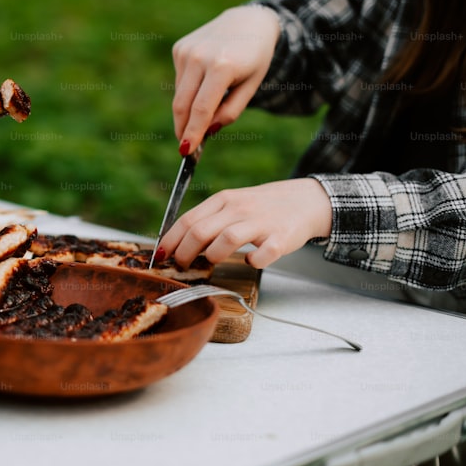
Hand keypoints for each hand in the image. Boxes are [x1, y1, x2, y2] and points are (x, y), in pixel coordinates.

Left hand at [157, 178, 332, 268]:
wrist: (305, 201)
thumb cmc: (261, 207)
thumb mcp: (232, 204)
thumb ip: (209, 220)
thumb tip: (178, 243)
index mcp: (223, 199)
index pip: (188, 220)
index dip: (170, 240)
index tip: (160, 255)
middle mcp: (239, 208)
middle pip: (201, 231)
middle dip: (184, 252)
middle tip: (180, 265)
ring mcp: (261, 223)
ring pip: (227, 239)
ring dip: (213, 255)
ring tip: (211, 261)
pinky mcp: (281, 238)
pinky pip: (263, 254)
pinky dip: (253, 260)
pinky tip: (250, 260)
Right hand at [172, 6, 280, 153]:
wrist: (248, 21)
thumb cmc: (254, 58)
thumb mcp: (252, 86)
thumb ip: (231, 111)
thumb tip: (207, 130)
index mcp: (222, 66)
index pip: (201, 109)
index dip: (192, 133)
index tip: (186, 152)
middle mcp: (199, 57)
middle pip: (182, 104)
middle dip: (182, 127)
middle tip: (186, 145)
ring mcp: (186, 51)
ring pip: (179, 94)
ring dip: (188, 108)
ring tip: (207, 105)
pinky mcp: (179, 48)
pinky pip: (180, 80)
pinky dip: (189, 90)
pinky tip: (205, 80)